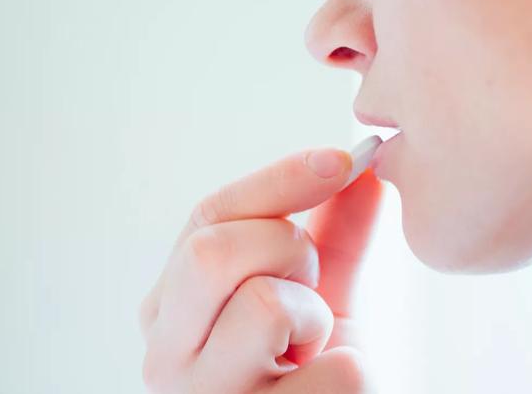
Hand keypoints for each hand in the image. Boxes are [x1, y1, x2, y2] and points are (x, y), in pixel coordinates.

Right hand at [138, 147, 385, 392]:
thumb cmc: (313, 369)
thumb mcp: (319, 293)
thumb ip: (335, 231)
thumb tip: (365, 165)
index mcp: (171, 308)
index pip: (207, 217)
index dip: (280, 180)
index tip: (342, 160)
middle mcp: (166, 354)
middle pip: (211, 253)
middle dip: (286, 249)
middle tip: (311, 284)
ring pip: (265, 307)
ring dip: (316, 317)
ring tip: (312, 347)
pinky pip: (333, 372)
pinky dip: (352, 369)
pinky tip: (328, 384)